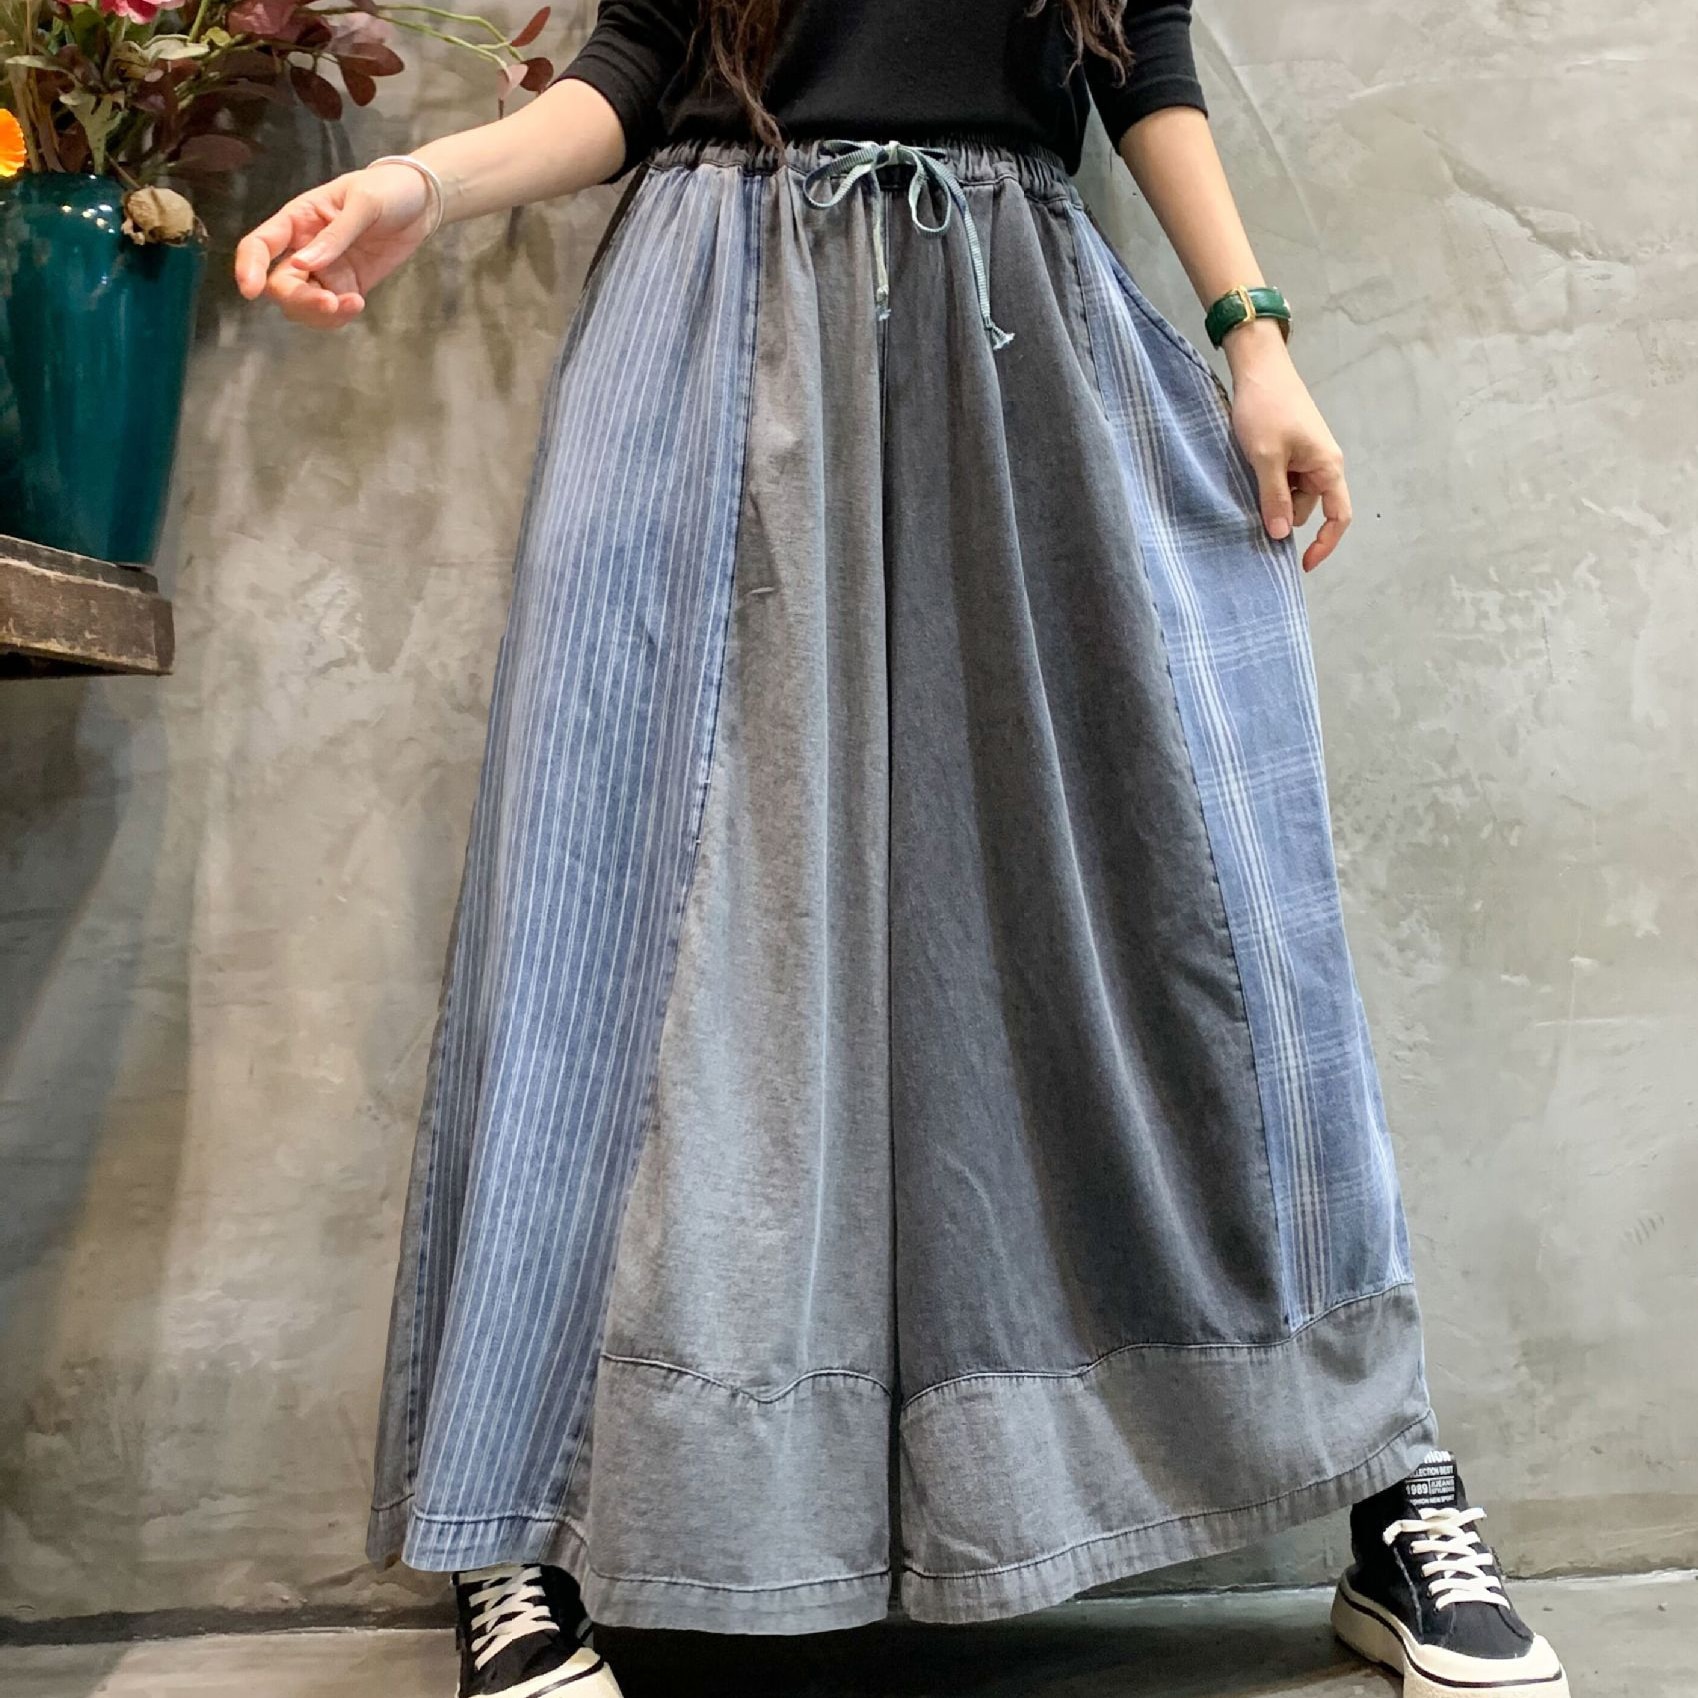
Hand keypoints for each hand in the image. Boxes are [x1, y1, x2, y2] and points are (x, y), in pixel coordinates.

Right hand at [234, 163, 436, 329]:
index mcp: (298, 220)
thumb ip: (336, 235)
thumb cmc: (386, 190)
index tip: (250, 290)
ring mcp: (325, 271)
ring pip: (302, 304)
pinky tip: (358, 304)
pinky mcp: (347, 287)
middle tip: (329, 303)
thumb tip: (304, 264)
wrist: (420, 203)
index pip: (260, 244)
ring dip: (319, 314)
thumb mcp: (363, 203)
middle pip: (281, 284)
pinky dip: (338, 317)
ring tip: (352, 304)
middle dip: (298, 300)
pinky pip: (330, 311)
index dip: (249, 266)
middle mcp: (303, 248)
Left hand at [1223, 318, 1350, 571]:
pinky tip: (1247, 473)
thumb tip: (1282, 536)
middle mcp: (1323, 463)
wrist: (1258, 367)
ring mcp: (1306, 456)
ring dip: (1271, 498)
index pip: (1338, 516)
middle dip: (1283, 514)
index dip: (1325, 544)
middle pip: (1308, 508)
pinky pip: (1282, 479)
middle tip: (1250, 506)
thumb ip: (1275, 498)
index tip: (1303, 565)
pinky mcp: (1290, 450)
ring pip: (1291, 495)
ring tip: (1246, 479)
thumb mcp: (1265, 458)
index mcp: (1328, 466)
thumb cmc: (1265, 408)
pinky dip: (1267, 484)